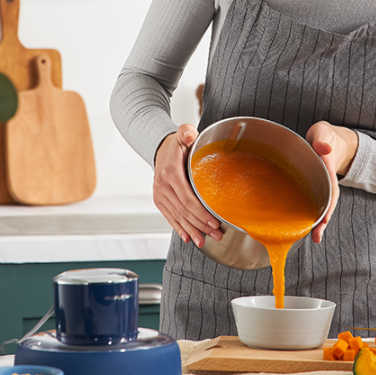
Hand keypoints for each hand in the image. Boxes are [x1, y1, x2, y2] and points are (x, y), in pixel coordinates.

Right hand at [153, 124, 222, 246]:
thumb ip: (186, 133)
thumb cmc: (176, 144)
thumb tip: (189, 136)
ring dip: (191, 231)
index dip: (201, 213)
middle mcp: (163, 186)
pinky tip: (188, 238)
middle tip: (217, 234)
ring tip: (205, 241)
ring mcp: (160, 195)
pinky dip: (179, 228)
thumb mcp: (182, 133)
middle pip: (184, 211)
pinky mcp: (159, 200)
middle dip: (201, 225)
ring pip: (177, 217)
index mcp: (170, 173)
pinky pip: (169, 217)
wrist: (159, 148)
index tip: (214, 222)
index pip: (187, 198)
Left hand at [305, 121, 358, 242]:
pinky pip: (310, 204)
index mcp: (328, 169)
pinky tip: (300, 227)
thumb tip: (324, 148)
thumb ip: (322, 137)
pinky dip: (306, 216)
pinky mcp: (311, 190)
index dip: (328, 205)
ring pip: (319, 207)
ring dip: (316, 223)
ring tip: (314, 239)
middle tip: (317, 237)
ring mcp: (319, 186)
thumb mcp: (323, 131)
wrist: (326, 139)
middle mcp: (325, 181)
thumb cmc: (322, 136)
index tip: (325, 219)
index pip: (331, 189)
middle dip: (323, 221)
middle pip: (327, 204)